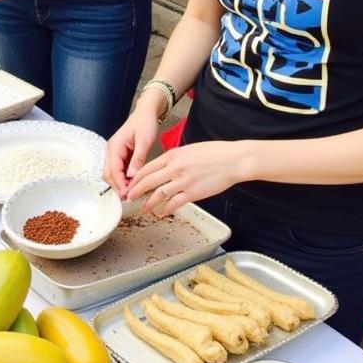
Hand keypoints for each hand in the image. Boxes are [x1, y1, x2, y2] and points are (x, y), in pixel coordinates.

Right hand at [104, 111, 158, 198]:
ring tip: (132, 192)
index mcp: (115, 146)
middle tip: (129, 197)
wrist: (146, 112)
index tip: (127, 194)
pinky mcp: (120, 154)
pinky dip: (124, 178)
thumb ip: (137, 159)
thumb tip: (132, 176)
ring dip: (120, 183)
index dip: (119, 184)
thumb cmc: (145, 123)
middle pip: (109, 173)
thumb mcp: (144, 141)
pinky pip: (118, 169)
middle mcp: (111, 150)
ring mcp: (115, 152)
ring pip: (112, 173)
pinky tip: (133, 183)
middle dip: (117, 186)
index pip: (113, 170)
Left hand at [126, 140, 244, 214]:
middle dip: (136, 191)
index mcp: (173, 155)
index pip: (147, 168)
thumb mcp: (189, 149)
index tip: (130, 183)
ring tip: (144, 208)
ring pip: (158, 194)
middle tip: (129, 197)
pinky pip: (174, 204)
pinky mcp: (193, 193)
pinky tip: (162, 213)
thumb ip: (174, 157)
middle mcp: (175, 168)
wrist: (233, 160)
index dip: (136, 178)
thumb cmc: (215, 153)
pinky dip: (166, 210)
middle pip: (148, 181)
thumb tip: (164, 165)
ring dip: (149, 203)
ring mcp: (183, 182)